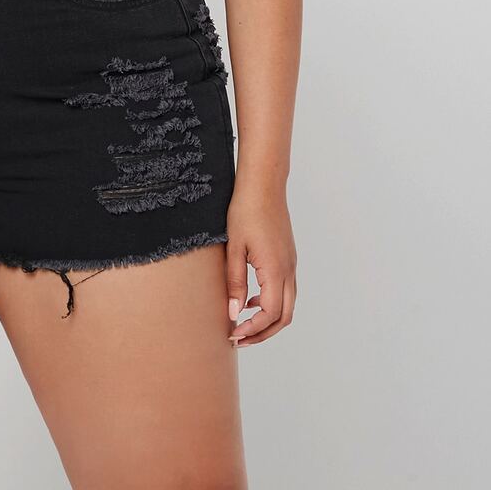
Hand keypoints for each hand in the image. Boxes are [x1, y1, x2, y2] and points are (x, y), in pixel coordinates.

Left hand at [224, 181, 296, 346]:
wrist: (263, 185)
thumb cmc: (245, 212)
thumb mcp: (234, 248)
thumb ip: (235, 282)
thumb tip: (235, 314)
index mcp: (276, 271)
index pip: (269, 314)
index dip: (252, 330)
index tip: (233, 335)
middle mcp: (289, 271)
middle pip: (283, 317)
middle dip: (262, 333)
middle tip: (239, 339)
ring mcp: (291, 264)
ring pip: (287, 305)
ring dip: (268, 320)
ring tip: (243, 324)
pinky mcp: (288, 258)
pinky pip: (285, 290)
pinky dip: (271, 303)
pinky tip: (251, 299)